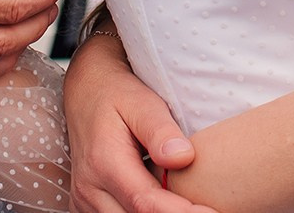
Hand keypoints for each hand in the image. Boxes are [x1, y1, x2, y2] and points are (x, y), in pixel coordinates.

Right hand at [63, 32, 213, 212]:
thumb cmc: (118, 94)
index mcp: (104, 162)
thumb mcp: (141, 102)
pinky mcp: (88, 205)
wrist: (86, 92)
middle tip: (208, 209)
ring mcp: (85, 200)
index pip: (145, 202)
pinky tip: (168, 205)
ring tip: (191, 205)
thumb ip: (160, 131)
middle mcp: (89, 188)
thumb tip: (183, 158)